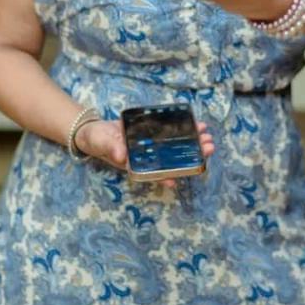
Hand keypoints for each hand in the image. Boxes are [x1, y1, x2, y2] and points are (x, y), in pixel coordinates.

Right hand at [75, 119, 215, 186]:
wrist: (95, 130)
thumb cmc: (96, 140)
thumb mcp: (102, 143)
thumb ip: (111, 149)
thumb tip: (122, 155)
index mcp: (133, 164)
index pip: (153, 173)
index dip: (167, 176)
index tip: (181, 179)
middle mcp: (145, 156)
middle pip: (171, 159)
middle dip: (190, 155)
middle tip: (209, 148)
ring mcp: (151, 145)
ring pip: (175, 147)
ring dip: (192, 142)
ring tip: (208, 137)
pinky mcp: (153, 132)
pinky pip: (171, 133)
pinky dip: (185, 130)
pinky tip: (198, 125)